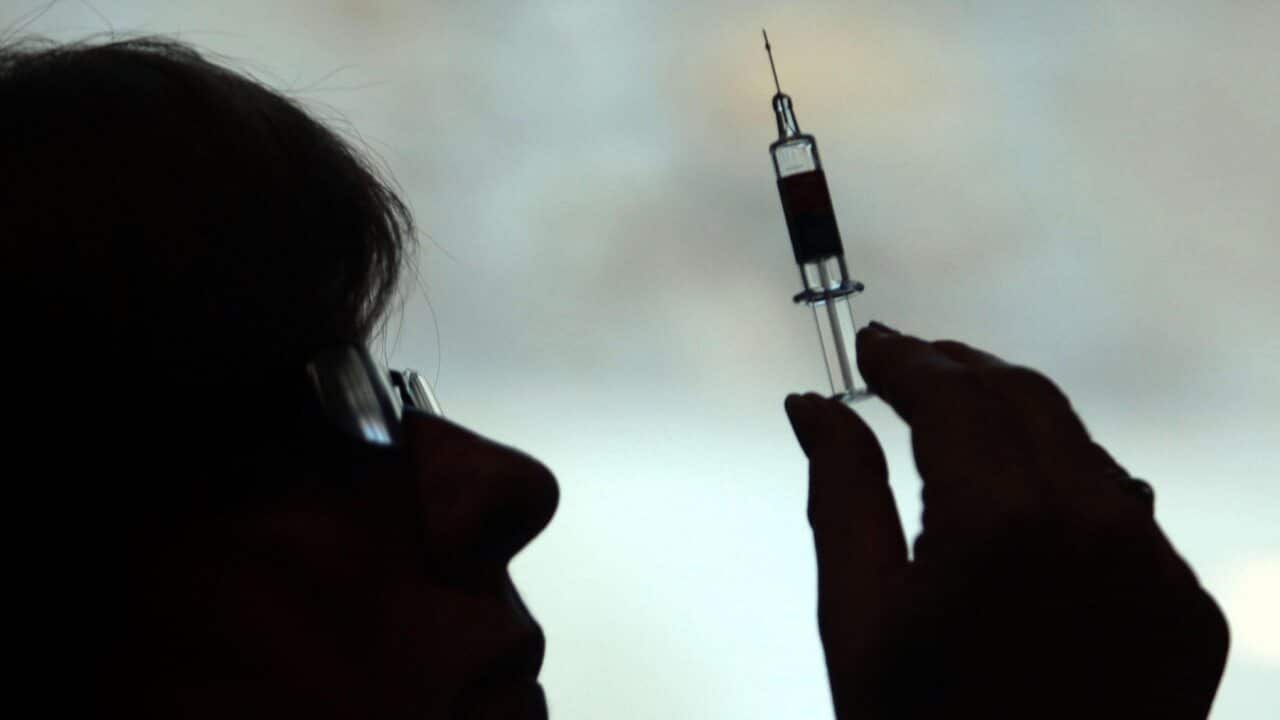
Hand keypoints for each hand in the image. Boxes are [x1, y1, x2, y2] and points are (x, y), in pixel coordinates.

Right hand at [786, 323, 1228, 718]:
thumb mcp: (857, 623)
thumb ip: (839, 496)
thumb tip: (810, 403)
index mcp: (999, 525)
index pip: (951, 396)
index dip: (905, 360)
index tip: (868, 343)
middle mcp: (1095, 527)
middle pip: (1023, 398)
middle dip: (958, 369)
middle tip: (904, 360)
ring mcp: (1156, 568)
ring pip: (1080, 444)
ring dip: (1012, 415)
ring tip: (953, 412)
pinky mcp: (1190, 606)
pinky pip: (1124, 509)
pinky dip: (1067, 477)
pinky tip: (1022, 487)